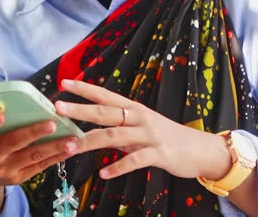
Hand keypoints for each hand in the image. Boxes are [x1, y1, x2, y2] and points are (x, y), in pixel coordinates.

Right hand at [0, 113, 79, 215]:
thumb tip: (21, 100)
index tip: (0, 116)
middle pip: (14, 142)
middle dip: (35, 133)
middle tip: (52, 124)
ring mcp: (6, 169)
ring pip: (33, 156)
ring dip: (55, 147)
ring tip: (72, 140)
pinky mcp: (18, 178)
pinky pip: (40, 166)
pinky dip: (56, 157)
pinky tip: (69, 149)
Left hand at [54, 79, 231, 180]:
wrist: (200, 150)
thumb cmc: (167, 137)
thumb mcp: (141, 127)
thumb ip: (119, 127)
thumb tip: (93, 127)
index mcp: (133, 108)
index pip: (105, 95)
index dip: (84, 89)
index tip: (64, 83)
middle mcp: (139, 117)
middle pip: (105, 111)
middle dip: (80, 109)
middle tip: (58, 107)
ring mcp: (149, 135)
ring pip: (114, 136)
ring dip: (91, 141)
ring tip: (71, 147)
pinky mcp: (158, 153)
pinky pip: (134, 160)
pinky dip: (118, 167)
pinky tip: (103, 173)